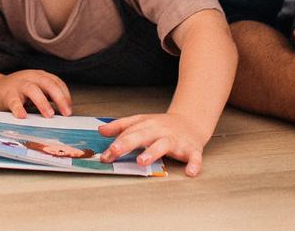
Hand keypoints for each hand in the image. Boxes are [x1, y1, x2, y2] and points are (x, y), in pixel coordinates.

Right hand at [0, 70, 71, 117]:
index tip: (69, 109)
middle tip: (66, 113)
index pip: (56, 82)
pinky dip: (19, 109)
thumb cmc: (20, 91)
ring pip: (32, 90)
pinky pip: (14, 102)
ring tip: (49, 115)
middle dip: (59, 98)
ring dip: (43, 103)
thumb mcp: (36, 88)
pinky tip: (23, 116)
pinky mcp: (8, 95)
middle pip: (48, 84)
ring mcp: (19, 85)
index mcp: (40, 76)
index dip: (65, 95)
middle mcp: (31, 77)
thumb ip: (49, 95)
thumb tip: (65, 110)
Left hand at [98, 112, 212, 175]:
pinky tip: (190, 172)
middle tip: (114, 151)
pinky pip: (194, 157)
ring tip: (141, 161)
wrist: (191, 122)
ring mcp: (176, 140)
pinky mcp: (192, 149)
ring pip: (163, 145)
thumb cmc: (162, 126)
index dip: (116, 143)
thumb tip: (100, 130)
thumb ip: (121, 126)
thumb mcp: (141, 122)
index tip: (104, 155)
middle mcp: (160, 131)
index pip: (128, 132)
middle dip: (127, 143)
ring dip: (152, 152)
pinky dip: (194, 164)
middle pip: (142, 135)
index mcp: (147, 124)